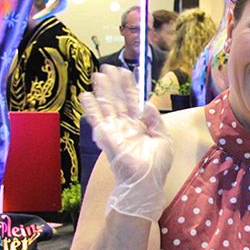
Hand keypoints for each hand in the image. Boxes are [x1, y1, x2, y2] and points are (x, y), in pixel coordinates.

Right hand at [34, 0, 66, 19]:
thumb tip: (44, 3)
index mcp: (60, 2)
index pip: (50, 9)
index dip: (43, 12)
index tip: (37, 15)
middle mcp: (63, 5)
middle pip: (50, 12)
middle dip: (42, 15)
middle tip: (34, 18)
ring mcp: (63, 4)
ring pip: (52, 12)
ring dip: (43, 15)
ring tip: (36, 17)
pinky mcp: (62, 2)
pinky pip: (54, 9)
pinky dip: (47, 12)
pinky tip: (42, 14)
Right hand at [80, 66, 173, 220]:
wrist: (145, 182)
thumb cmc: (156, 166)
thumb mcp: (163, 139)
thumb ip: (156, 120)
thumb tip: (147, 103)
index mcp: (140, 125)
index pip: (133, 101)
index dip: (130, 87)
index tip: (127, 72)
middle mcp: (125, 125)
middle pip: (119, 99)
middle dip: (114, 83)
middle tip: (109, 67)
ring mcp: (115, 130)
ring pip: (108, 105)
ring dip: (103, 89)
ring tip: (98, 74)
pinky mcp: (106, 136)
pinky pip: (97, 119)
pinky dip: (91, 107)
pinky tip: (86, 95)